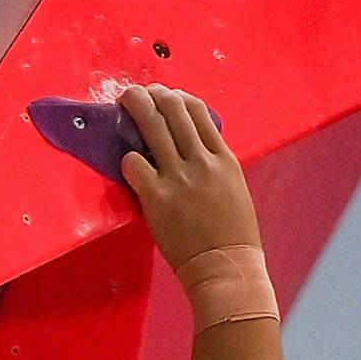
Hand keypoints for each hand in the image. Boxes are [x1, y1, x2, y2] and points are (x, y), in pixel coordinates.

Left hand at [119, 84, 260, 266]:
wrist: (226, 267)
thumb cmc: (233, 236)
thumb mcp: (234, 189)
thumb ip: (216, 165)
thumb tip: (195, 148)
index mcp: (223, 159)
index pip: (198, 112)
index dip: (178, 98)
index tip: (166, 96)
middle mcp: (201, 162)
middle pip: (174, 110)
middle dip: (154, 95)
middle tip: (139, 92)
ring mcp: (178, 178)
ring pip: (153, 127)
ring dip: (136, 107)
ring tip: (125, 99)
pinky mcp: (157, 198)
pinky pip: (134, 164)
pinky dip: (128, 159)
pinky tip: (128, 164)